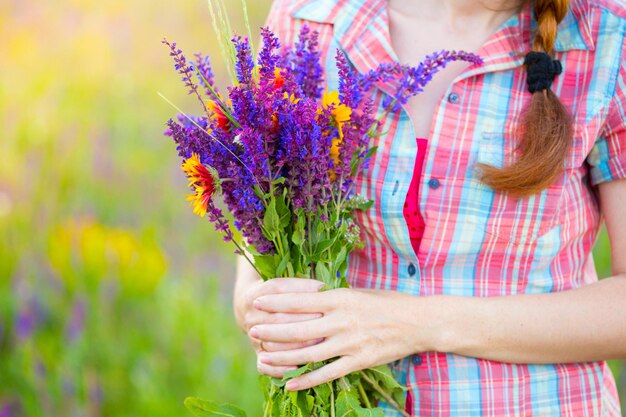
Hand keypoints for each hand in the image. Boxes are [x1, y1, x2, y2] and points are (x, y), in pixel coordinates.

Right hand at [236, 277, 326, 377]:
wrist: (255, 311)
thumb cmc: (279, 295)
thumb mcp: (285, 285)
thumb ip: (299, 285)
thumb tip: (323, 288)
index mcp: (255, 294)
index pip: (277, 289)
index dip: (300, 288)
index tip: (321, 289)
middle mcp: (250, 316)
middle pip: (277, 318)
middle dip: (302, 317)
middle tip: (324, 317)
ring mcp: (253, 337)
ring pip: (274, 343)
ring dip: (297, 343)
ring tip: (319, 340)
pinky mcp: (258, 355)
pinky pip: (265, 366)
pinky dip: (280, 368)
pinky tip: (298, 366)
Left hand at [250, 288, 429, 390]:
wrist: (418, 322)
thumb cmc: (388, 303)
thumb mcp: (359, 293)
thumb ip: (334, 298)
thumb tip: (310, 297)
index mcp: (341, 298)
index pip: (300, 300)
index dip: (276, 302)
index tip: (258, 301)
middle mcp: (342, 320)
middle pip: (298, 327)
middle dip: (272, 328)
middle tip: (252, 327)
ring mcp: (349, 343)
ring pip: (308, 352)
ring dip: (282, 355)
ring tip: (262, 355)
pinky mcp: (358, 361)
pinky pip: (327, 373)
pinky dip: (306, 379)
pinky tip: (289, 382)